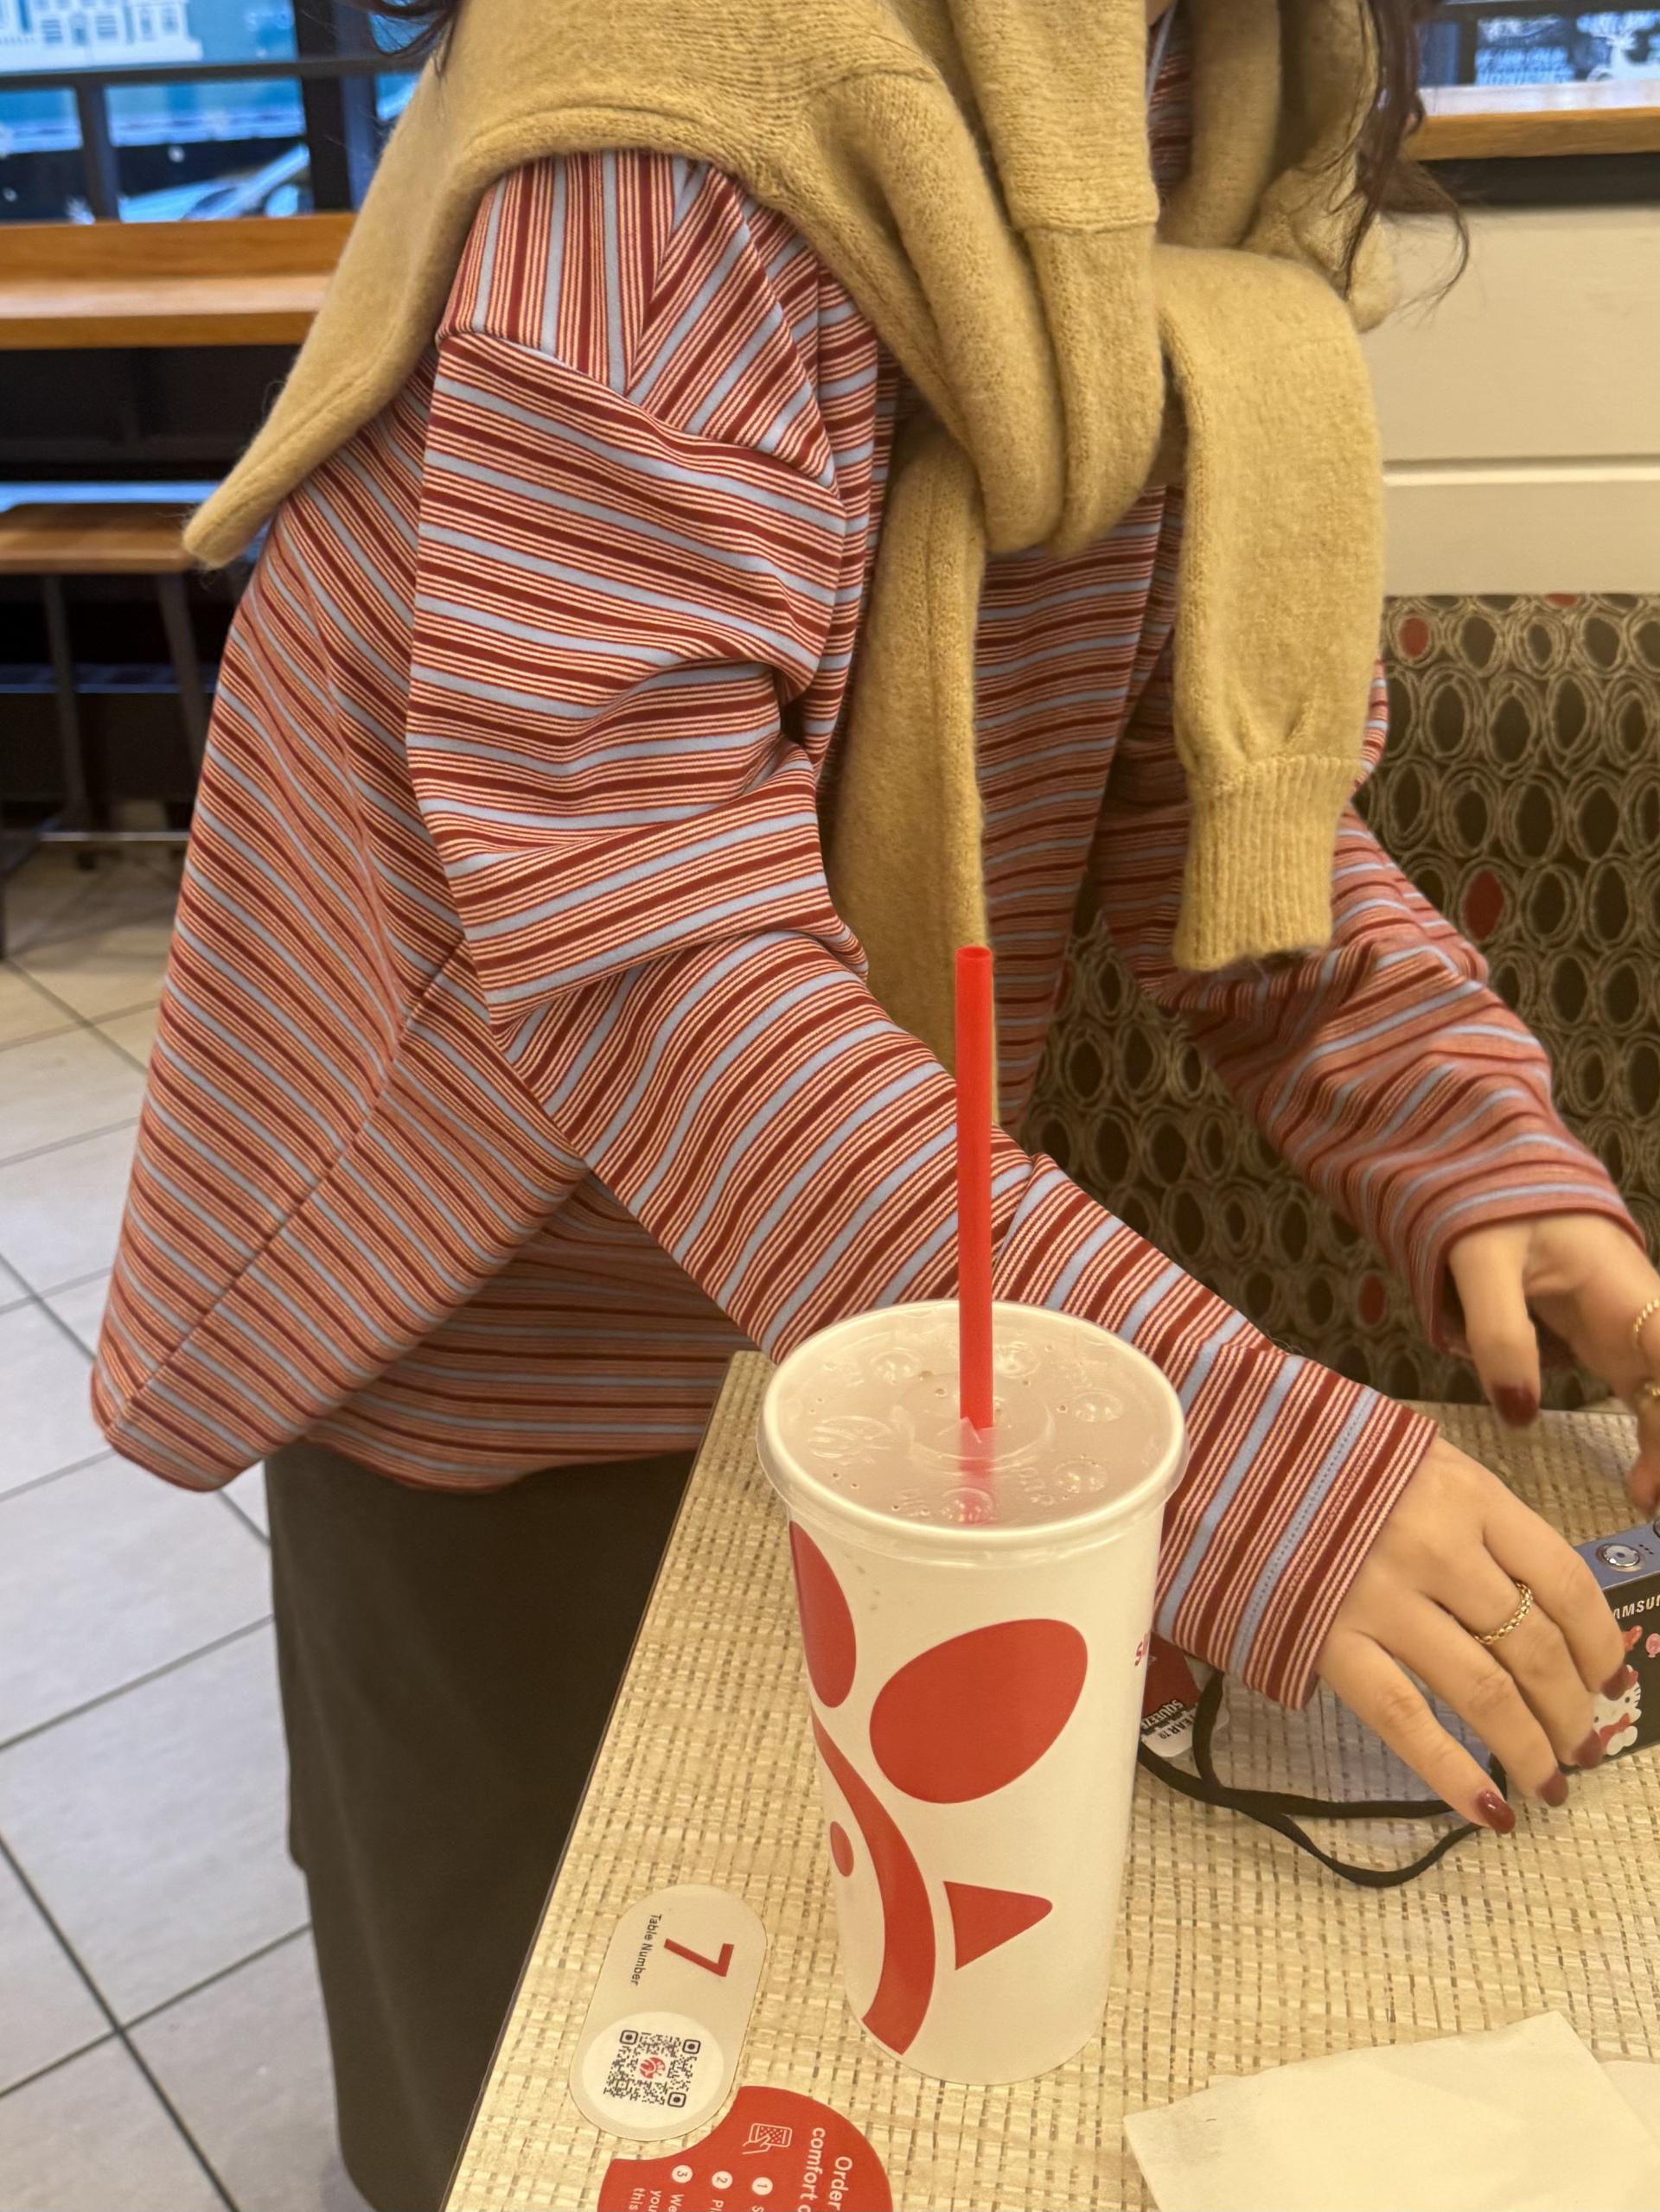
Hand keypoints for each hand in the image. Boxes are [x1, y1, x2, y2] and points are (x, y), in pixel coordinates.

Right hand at [1317, 1436, 1633, 1827]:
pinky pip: (1405, 1721)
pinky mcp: (1328, 1640)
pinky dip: (1453, 1773)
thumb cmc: (1320, 1457)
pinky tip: (1487, 1810)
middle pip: (1533, 1645)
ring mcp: (1381, 1598)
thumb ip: (1472, 1517)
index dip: (1598, 1643)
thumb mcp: (1413, 1459)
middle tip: (1581, 1742)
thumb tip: (1534, 1598)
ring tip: (1548, 1781)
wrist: (1216, 1455)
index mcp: (1467, 1493)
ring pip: (1486, 1692)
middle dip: (1570, 1707)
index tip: (1608, 1676)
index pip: (1564, 1581)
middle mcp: (1437, 1546)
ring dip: (1530, 1747)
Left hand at [1445, 1214, 1659, 1509]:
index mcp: (1620, 1286)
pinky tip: (1644, 1487)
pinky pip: (1647, 1400)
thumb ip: (1497, 1331)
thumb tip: (1519, 1413)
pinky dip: (1653, 1441)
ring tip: (1649, 1505)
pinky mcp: (1611, 1349)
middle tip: (1652, 1500)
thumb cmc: (1489, 1207)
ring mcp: (1631, 1334)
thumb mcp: (1478, 1260)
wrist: (1490, 1174)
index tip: (1659, 1452)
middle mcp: (1641, 1315)